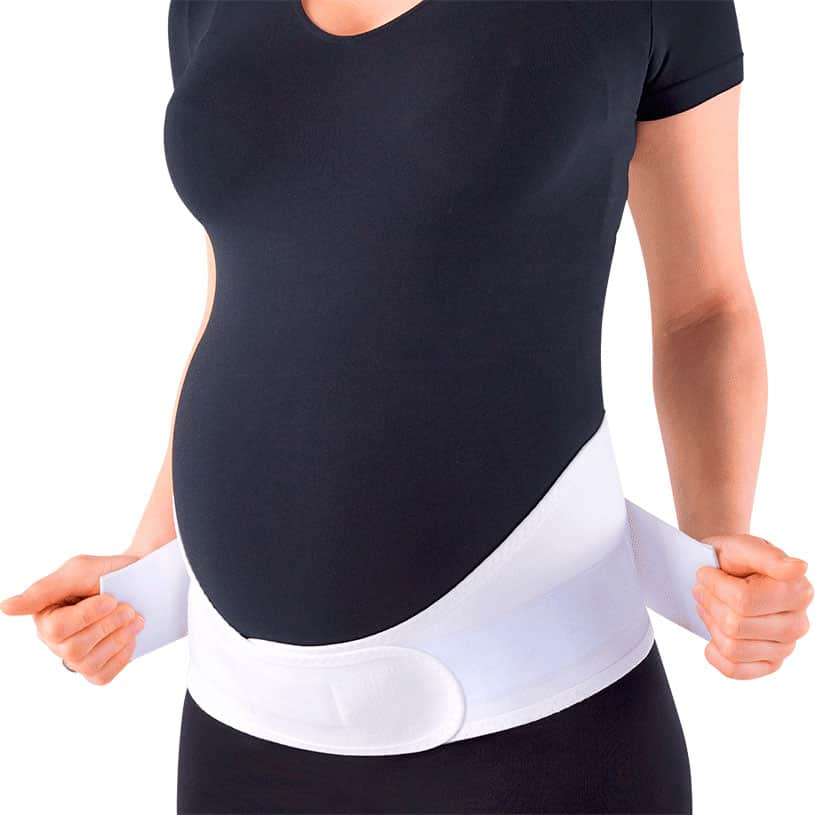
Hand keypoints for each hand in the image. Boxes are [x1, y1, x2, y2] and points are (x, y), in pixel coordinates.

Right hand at [1, 554, 144, 684]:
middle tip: (128, 608)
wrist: (139, 581)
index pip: (57, 629)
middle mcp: (55, 641)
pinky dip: (121, 656)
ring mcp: (75, 658)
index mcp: (45, 616)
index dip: (87, 616)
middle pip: (74, 649)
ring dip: (118, 639)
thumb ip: (45, 589)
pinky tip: (129, 636)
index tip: (110, 599)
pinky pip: (102, 676)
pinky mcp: (95, 670)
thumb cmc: (105, 574)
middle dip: (108, 626)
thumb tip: (6, 607)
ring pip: (88, 664)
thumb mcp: (78, 571)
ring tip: (133, 619)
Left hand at [693, 535, 812, 678]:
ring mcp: (784, 647)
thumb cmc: (734, 558)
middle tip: (702, 589)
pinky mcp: (768, 664)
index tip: (705, 572)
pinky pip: (735, 670)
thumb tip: (798, 568)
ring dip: (711, 624)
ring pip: (732, 648)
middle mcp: (797, 624)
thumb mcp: (743, 547)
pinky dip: (715, 654)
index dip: (714, 585)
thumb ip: (768, 556)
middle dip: (709, 604)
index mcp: (797, 592)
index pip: (743, 601)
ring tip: (710, 606)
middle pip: (735, 626)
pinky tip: (713, 636)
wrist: (723, 570)